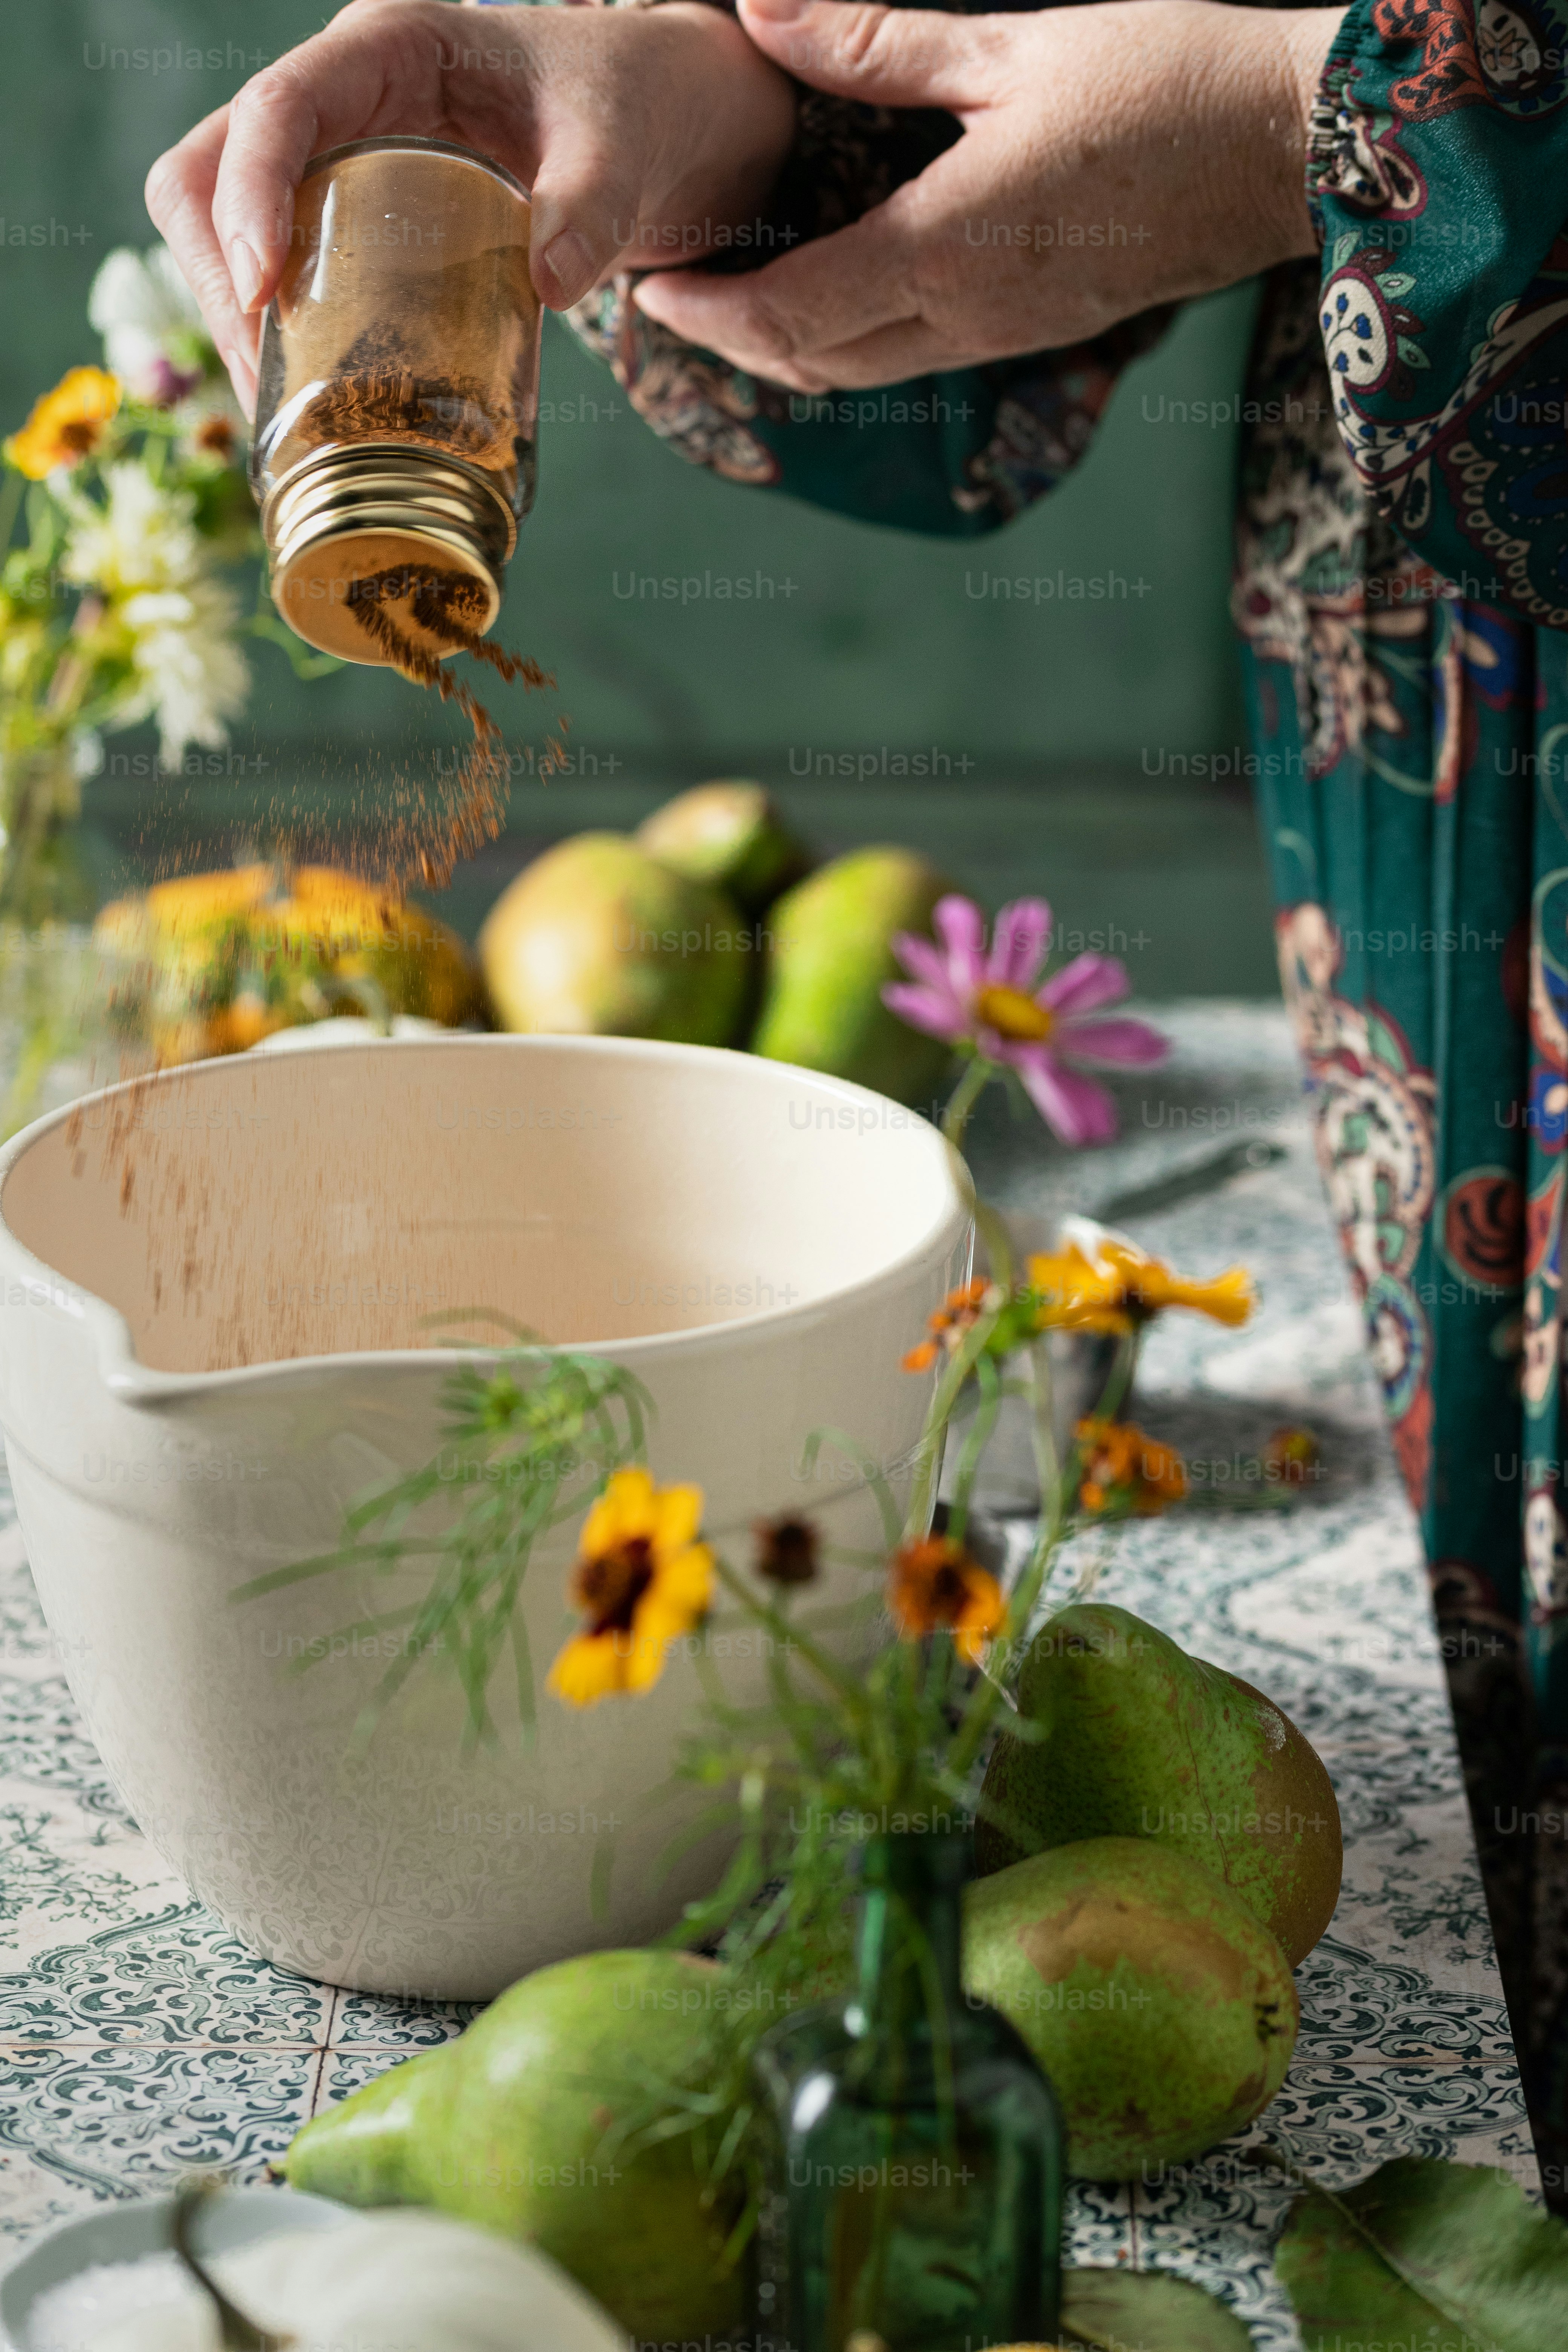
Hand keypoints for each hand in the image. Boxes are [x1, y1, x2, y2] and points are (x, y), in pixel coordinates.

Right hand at [144, 0, 794, 411]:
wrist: (646, 121)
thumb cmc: (627, 108)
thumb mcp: (622, 143)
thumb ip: (595, 203)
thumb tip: (551, 283)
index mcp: (390, 46)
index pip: (279, 107)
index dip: (250, 196)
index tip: (260, 292)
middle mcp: (339, 95)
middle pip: (207, 171)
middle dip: (218, 275)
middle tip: (268, 379)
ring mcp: (329, 156)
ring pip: (215, 225)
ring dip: (229, 318)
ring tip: (280, 413)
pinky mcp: (340, 215)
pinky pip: (267, 268)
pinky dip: (265, 336)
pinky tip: (300, 402)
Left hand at [634, 0, 1344, 389]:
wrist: (1290, 146)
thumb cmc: (1168, 77)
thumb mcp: (1013, 43)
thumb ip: (880, 42)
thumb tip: (763, 11)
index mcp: (947, 249)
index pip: (790, 315)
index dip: (708, 314)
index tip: (654, 288)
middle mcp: (968, 316)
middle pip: (813, 363)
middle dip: (731, 343)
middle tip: (675, 300)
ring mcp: (1005, 334)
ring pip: (861, 371)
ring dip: (787, 349)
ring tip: (735, 302)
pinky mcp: (1034, 329)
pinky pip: (915, 355)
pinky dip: (848, 338)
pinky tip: (828, 294)